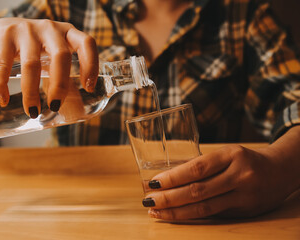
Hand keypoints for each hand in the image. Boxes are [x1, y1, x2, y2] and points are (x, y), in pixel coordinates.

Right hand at [0, 18, 97, 117]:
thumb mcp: (54, 55)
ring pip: (32, 64)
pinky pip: (4, 65)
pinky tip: (3, 100)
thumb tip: (77, 112)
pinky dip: (2, 86)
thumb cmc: (36, 49)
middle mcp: (50, 28)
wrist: (3, 31)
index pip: (86, 43)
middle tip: (55, 106)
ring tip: (33, 111)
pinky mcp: (4, 36)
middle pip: (61, 56)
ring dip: (32, 92)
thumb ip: (65, 75)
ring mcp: (26, 30)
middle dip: (60, 85)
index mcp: (68, 33)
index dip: (91, 65)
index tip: (89, 88)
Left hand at [142, 144, 297, 220]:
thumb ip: (202, 165)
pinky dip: (192, 216)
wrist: (281, 171)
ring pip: (204, 207)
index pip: (197, 168)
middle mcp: (239, 175)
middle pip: (198, 190)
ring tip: (156, 212)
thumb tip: (167, 177)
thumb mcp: (226, 154)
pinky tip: (176, 216)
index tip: (153, 183)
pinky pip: (214, 214)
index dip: (173, 178)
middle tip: (148, 200)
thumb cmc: (245, 159)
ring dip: (176, 212)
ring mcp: (244, 195)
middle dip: (169, 198)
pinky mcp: (245, 211)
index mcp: (231, 155)